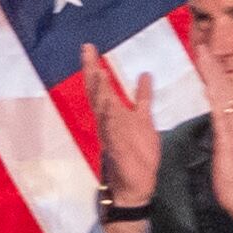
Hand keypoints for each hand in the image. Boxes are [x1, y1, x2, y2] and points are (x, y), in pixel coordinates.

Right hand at [79, 48, 160, 218]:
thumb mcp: (144, 120)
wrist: (135, 186)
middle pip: (96, 93)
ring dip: (99, 91)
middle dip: (92, 71)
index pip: (101, 87)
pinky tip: (109, 104)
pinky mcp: (118, 147)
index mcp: (112, 115)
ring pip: (101, 109)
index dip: (95, 67)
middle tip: (87, 50)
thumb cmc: (138, 154)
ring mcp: (111, 134)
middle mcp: (107, 122)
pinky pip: (113, 130)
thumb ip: (142, 98)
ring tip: (97, 70)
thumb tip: (145, 74)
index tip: (89, 47)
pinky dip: (110, 117)